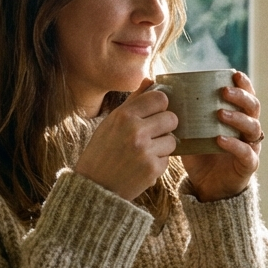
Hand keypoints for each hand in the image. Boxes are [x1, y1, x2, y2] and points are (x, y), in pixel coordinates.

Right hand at [75, 79, 178, 201]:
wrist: (95, 187)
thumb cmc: (102, 151)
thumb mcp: (111, 122)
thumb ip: (133, 101)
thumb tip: (150, 79)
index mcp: (124, 116)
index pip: (160, 98)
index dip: (160, 106)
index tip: (154, 114)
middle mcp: (136, 131)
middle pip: (172, 118)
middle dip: (165, 126)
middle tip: (152, 134)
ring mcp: (145, 151)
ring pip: (172, 140)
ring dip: (162, 146)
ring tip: (144, 152)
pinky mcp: (153, 169)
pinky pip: (167, 159)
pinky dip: (158, 162)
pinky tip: (142, 165)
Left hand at [182, 71, 261, 202]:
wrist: (206, 186)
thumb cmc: (199, 154)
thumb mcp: (190, 130)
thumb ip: (181, 112)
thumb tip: (156, 87)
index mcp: (237, 117)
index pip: (246, 96)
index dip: (244, 84)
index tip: (233, 73)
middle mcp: (247, 130)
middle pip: (254, 108)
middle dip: (241, 97)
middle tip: (224, 91)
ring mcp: (251, 147)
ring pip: (253, 127)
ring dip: (238, 118)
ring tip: (221, 113)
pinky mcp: (247, 165)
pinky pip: (246, 152)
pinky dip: (234, 145)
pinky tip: (220, 139)